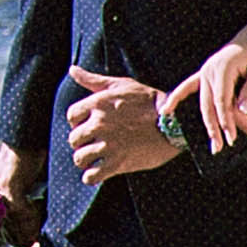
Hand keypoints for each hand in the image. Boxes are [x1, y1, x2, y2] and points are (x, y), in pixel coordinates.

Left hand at [60, 70, 186, 184]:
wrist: (175, 124)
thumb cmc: (148, 102)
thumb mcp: (121, 85)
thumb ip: (93, 80)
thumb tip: (72, 69)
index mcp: (97, 104)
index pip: (71, 116)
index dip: (78, 121)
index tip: (89, 124)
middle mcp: (99, 124)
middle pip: (73, 139)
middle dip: (81, 142)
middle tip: (93, 142)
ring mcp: (108, 145)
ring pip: (80, 158)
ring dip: (85, 159)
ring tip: (94, 158)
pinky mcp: (118, 163)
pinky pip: (92, 176)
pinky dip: (91, 177)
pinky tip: (97, 173)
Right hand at [179, 14, 246, 154]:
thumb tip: (244, 110)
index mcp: (223, 68)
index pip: (222, 100)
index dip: (226, 121)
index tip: (231, 138)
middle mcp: (209, 70)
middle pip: (210, 105)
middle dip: (215, 128)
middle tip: (220, 148)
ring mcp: (204, 72)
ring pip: (203, 103)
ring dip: (207, 123)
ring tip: (213, 145)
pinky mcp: (205, 74)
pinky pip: (187, 88)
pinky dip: (176, 98)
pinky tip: (165, 111)